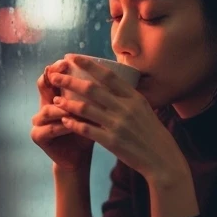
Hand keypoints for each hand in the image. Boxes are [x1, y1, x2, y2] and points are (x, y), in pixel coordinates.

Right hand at [30, 58, 95, 170]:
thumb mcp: (95, 110)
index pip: (53, 75)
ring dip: (62, 108)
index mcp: (57, 95)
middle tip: (62, 75)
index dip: (58, 67)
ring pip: (47, 110)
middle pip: (43, 86)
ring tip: (74, 107)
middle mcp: (44, 104)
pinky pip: (48, 129)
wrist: (79, 156)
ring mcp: (38, 121)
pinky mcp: (37, 136)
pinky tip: (70, 124)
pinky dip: (61, 126)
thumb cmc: (90, 130)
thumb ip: (97, 94)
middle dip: (53, 80)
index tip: (69, 60)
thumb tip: (116, 71)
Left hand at [48, 54, 186, 183]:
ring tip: (55, 99)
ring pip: (86, 108)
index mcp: (134, 97)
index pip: (108, 75)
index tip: (71, 57)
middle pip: (92, 89)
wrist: (162, 159)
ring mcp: (118, 125)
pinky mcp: (112, 141)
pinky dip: (73, 123)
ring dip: (67, 103)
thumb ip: (126, 96)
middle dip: (70, 80)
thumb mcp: (144, 109)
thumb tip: (109, 80)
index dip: (88, 64)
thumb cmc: (150, 132)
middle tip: (54, 75)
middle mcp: (126, 108)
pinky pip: (87, 129)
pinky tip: (64, 120)